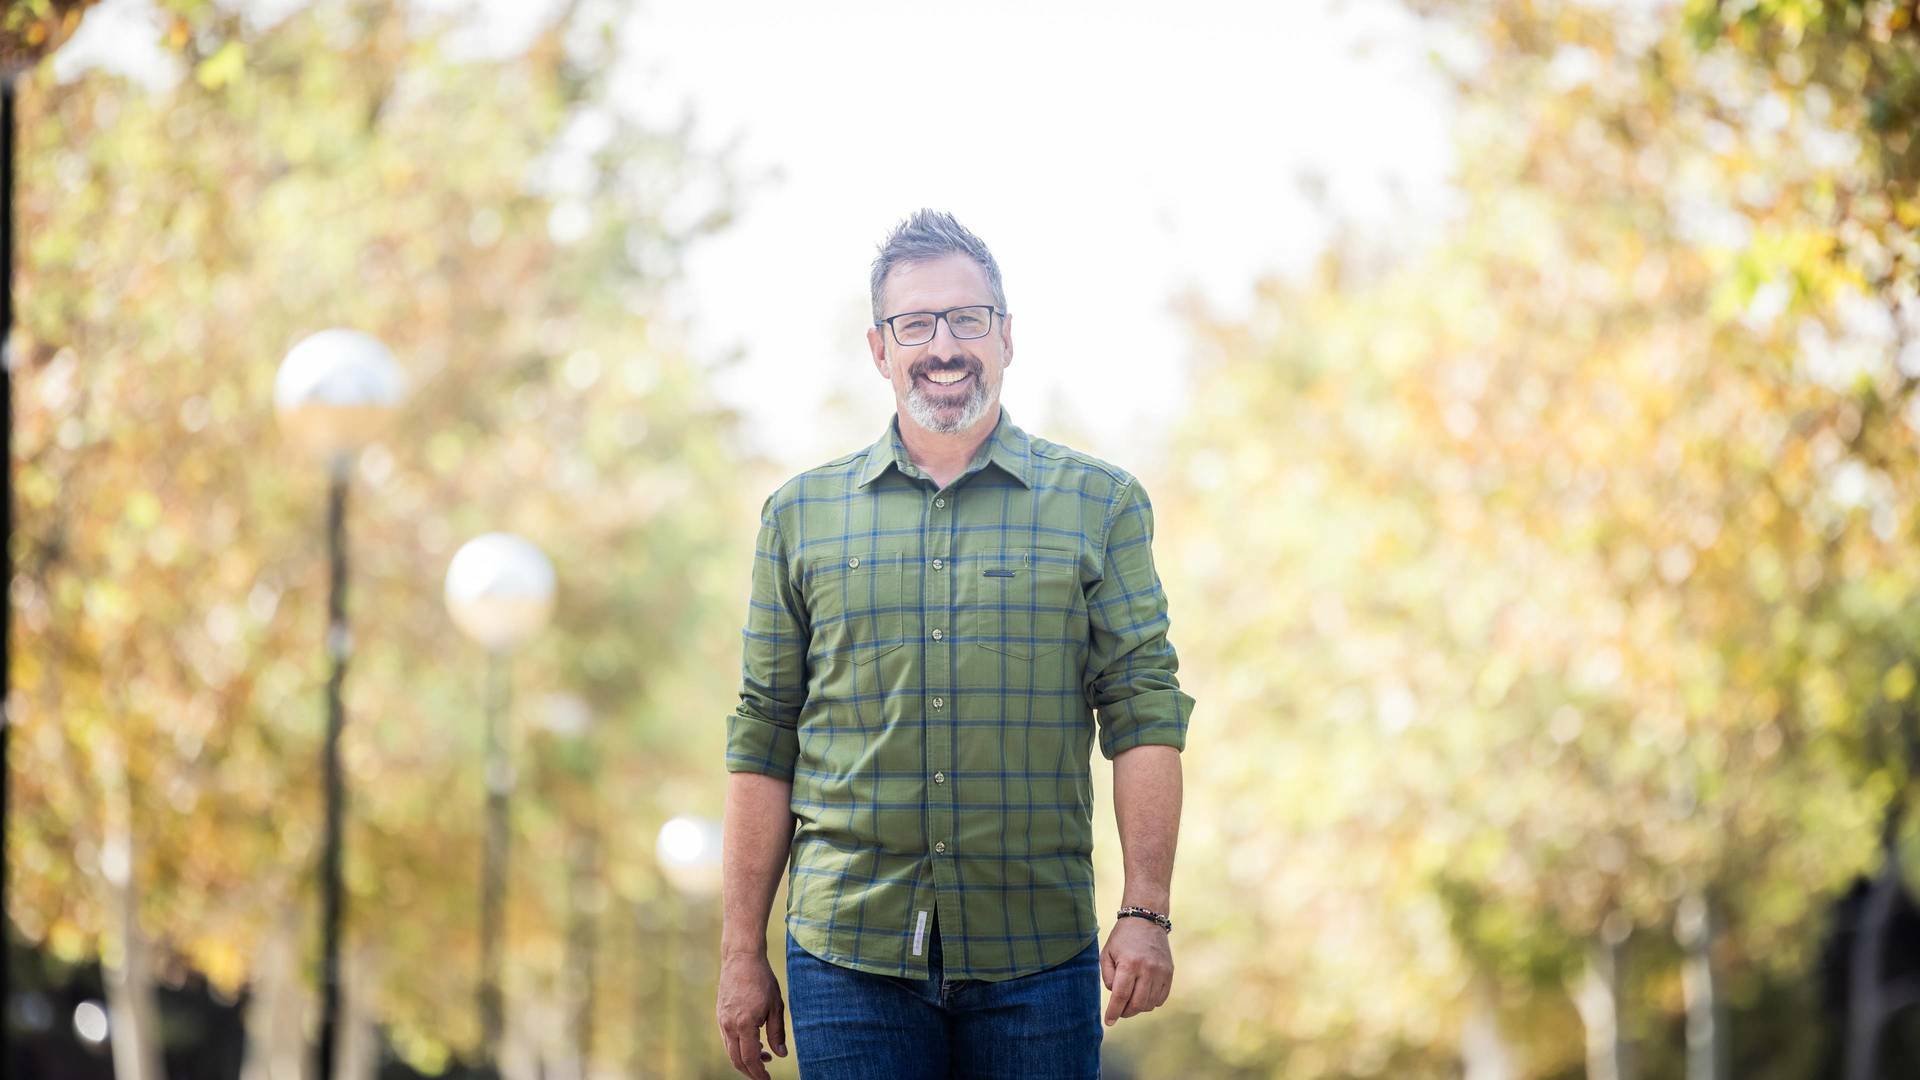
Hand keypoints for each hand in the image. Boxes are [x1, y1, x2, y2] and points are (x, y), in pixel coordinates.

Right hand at [716, 952, 787, 1078]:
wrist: (741, 958)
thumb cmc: (762, 980)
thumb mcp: (776, 1006)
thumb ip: (777, 1033)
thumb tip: (780, 1055)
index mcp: (745, 1024)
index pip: (749, 1059)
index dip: (758, 1073)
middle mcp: (729, 1025)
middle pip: (736, 1060)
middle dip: (750, 1071)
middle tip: (764, 1076)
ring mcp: (722, 1020)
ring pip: (730, 1051)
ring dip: (745, 1059)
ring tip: (764, 1056)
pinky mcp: (720, 1015)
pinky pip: (727, 1039)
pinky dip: (739, 1047)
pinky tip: (753, 1042)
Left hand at [1100, 916, 1173, 1025]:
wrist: (1146, 920)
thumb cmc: (1122, 938)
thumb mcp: (1106, 954)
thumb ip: (1107, 977)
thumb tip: (1116, 996)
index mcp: (1129, 964)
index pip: (1121, 996)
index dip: (1113, 1011)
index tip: (1109, 1022)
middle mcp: (1147, 969)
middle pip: (1136, 1004)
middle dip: (1125, 1012)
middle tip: (1119, 1011)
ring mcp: (1161, 972)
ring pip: (1149, 1004)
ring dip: (1138, 1008)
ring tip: (1130, 1000)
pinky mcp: (1169, 973)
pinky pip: (1161, 998)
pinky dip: (1151, 1002)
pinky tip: (1143, 994)